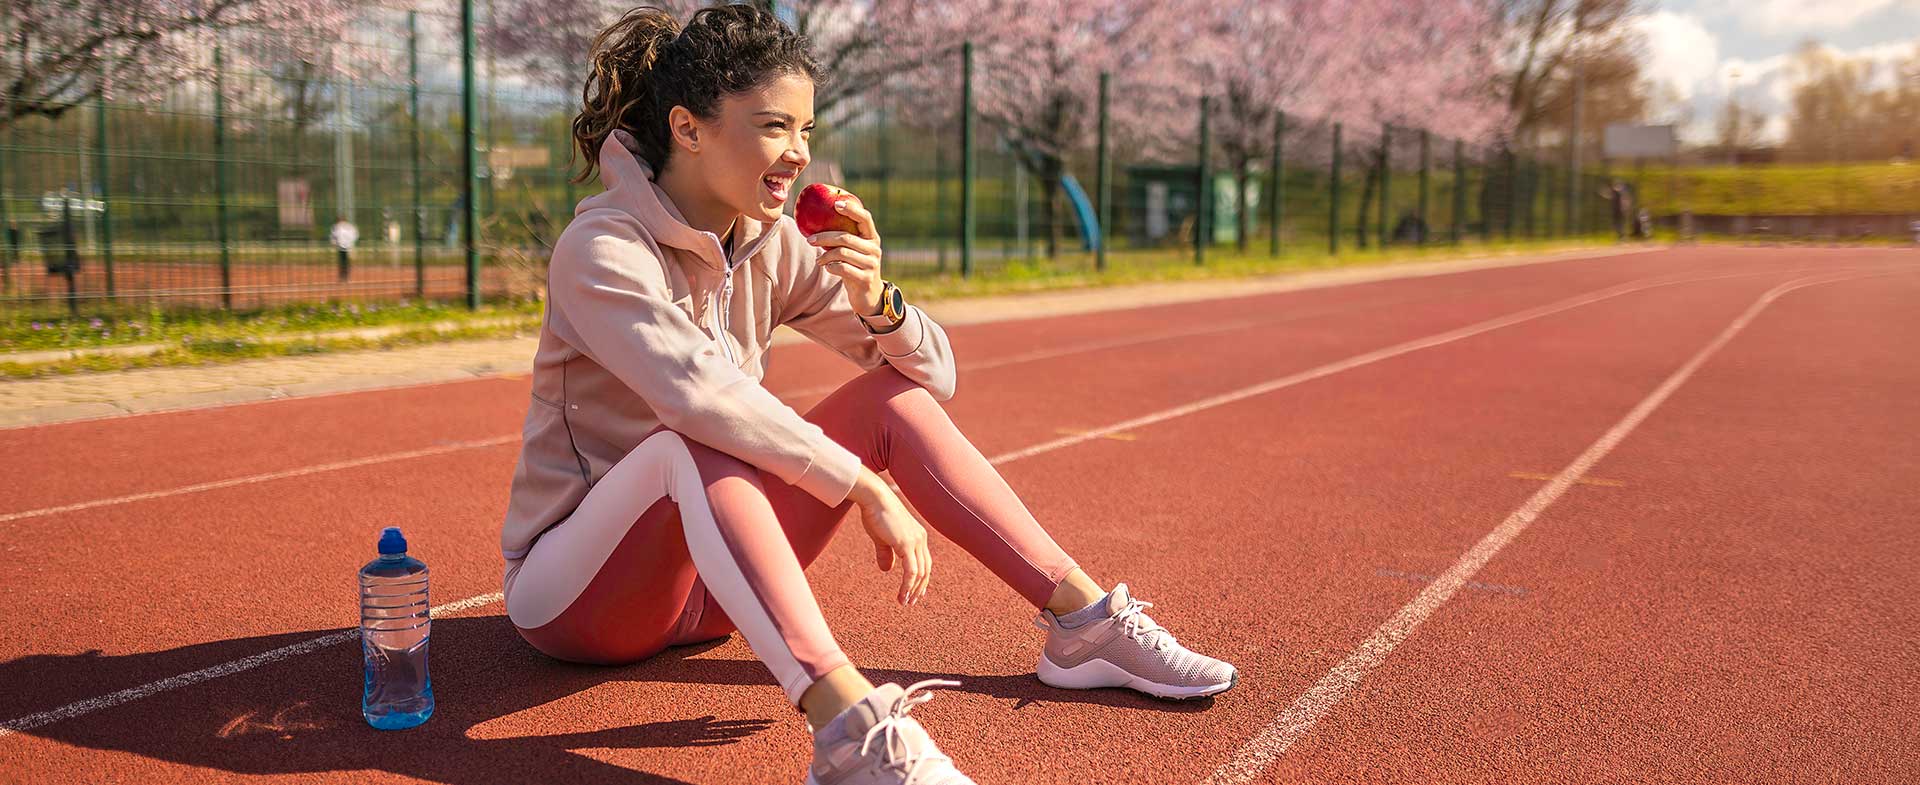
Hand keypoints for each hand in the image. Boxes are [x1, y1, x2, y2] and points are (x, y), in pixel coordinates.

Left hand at [806, 199, 885, 315]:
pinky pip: (843, 269)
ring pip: (842, 253)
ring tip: (818, 260)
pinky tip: (827, 268)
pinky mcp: (865, 279)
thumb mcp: (854, 251)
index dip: (851, 209)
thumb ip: (843, 238)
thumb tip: (816, 222)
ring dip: (825, 256)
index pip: (865, 218)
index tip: (836, 203)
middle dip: (824, 237)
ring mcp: (872, 264)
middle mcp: (874, 249)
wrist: (870, 295)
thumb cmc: (856, 268)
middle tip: (810, 240)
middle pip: (846, 237)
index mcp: (872, 238)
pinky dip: (831, 267)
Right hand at [850, 471, 930, 605]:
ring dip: (913, 590)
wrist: (874, 497)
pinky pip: (912, 571)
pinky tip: (902, 594)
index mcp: (917, 535)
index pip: (925, 561)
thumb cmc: (875, 513)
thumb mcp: (881, 537)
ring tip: (905, 602)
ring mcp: (915, 541)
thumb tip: (887, 570)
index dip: (922, 578)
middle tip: (910, 601)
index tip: (916, 592)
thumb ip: (886, 553)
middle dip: (919, 588)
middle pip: (926, 569)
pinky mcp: (906, 544)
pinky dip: (908, 585)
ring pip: (920, 573)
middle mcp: (920, 539)